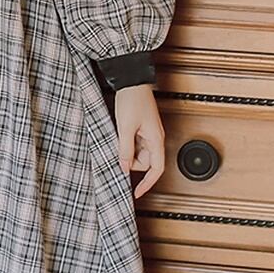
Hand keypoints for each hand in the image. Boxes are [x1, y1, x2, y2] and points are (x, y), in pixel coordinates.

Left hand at [114, 83, 164, 198]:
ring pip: (138, 152)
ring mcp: (148, 132)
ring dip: (127, 151)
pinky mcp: (141, 126)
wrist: (131, 80)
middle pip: (145, 161)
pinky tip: (118, 136)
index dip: (147, 183)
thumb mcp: (125, 127)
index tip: (137, 192)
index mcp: (156, 139)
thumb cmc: (132, 99)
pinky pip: (134, 142)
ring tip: (117, 139)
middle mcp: (155, 137)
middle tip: (117, 153)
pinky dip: (126, 143)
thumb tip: (124, 167)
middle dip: (131, 161)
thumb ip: (125, 148)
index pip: (156, 169)